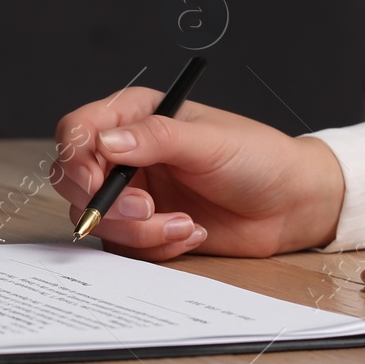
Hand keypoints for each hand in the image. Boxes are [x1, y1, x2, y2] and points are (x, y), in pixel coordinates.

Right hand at [49, 91, 345, 260]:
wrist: (290, 204)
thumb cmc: (258, 158)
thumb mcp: (208, 141)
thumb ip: (155, 138)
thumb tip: (105, 142)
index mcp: (135, 117)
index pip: (78, 131)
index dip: (76, 158)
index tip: (97, 183)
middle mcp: (127, 154)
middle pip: (73, 180)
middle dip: (107, 203)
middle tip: (147, 209)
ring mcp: (134, 193)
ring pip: (99, 220)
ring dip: (139, 231)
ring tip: (184, 224)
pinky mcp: (145, 228)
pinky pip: (125, 246)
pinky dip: (155, 246)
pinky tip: (191, 232)